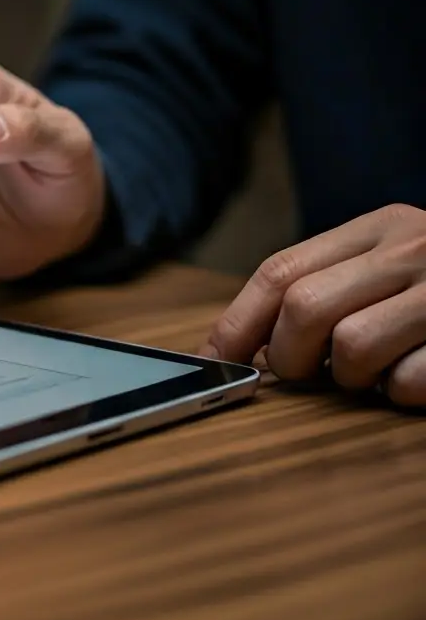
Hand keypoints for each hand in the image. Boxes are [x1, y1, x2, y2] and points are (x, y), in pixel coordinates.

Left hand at [201, 204, 425, 406]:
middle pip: (303, 306)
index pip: (281, 270)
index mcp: (379, 227)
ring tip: (380, 367)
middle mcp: (410, 249)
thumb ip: (328, 282)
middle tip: (312, 370)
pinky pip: (406, 381)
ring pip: (351, 346)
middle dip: (290, 355)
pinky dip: (401, 391)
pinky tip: (418, 371)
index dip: (237, 322)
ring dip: (352, 376)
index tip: (214, 359)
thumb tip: (244, 340)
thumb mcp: (391, 261)